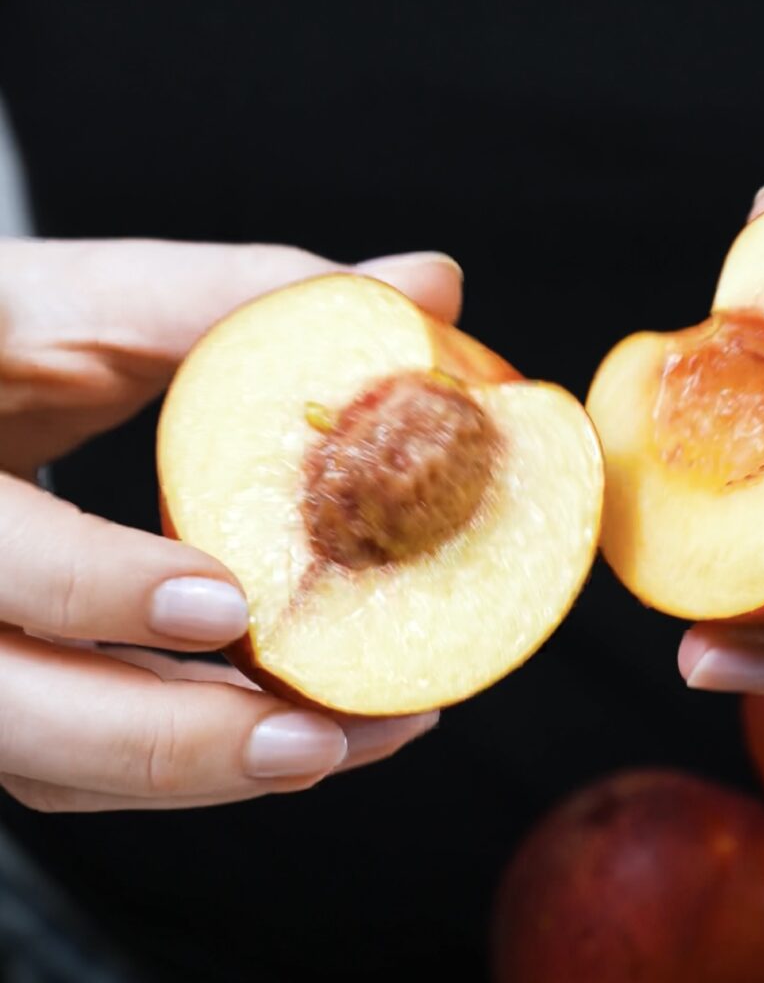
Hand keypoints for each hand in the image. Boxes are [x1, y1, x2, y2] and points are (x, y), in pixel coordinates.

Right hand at [0, 238, 459, 809]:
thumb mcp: (91, 304)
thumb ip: (246, 296)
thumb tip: (428, 284)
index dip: (95, 588)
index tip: (224, 604)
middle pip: (17, 711)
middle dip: (172, 741)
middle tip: (314, 738)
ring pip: (53, 759)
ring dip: (202, 771)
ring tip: (340, 742)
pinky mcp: (3, 691)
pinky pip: (77, 760)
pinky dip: (181, 759)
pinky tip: (280, 732)